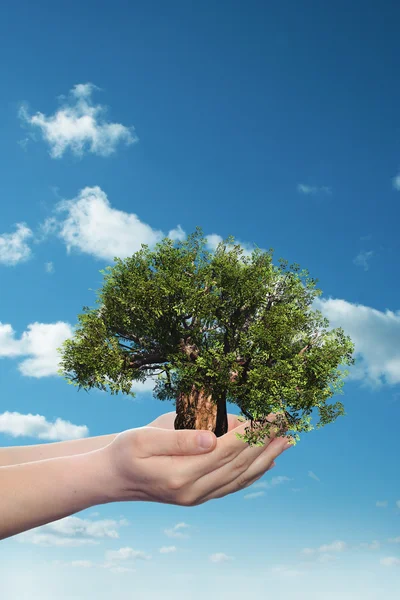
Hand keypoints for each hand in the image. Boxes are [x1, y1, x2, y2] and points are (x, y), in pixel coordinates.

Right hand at [101, 414, 291, 506]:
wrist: (111, 479)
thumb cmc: (125, 451)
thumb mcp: (144, 438)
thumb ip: (179, 439)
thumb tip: (214, 438)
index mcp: (181, 474)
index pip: (228, 450)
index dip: (253, 432)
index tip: (271, 415)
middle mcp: (194, 492)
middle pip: (240, 464)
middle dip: (266, 441)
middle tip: (286, 421)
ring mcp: (197, 498)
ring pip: (241, 477)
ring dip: (266, 458)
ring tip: (286, 440)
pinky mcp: (198, 497)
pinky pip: (232, 486)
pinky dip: (252, 473)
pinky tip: (267, 463)